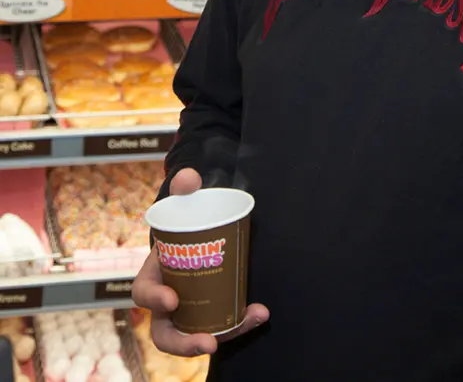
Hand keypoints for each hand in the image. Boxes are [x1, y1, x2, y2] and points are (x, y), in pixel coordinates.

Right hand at [132, 168, 268, 356]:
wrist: (203, 235)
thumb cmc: (186, 223)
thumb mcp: (183, 205)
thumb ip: (184, 189)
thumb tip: (188, 177)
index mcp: (152, 276)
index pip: (143, 293)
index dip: (154, 300)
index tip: (173, 300)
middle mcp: (167, 303)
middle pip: (166, 334)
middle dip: (185, 344)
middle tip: (207, 341)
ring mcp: (190, 313)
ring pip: (199, 334)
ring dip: (223, 334)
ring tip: (246, 321)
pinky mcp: (212, 315)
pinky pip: (223, 325)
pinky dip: (241, 322)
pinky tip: (260, 312)